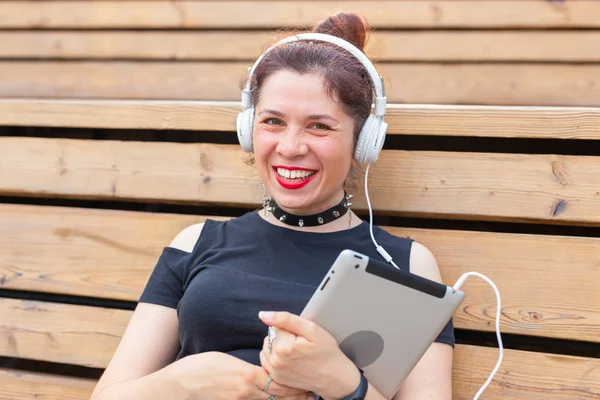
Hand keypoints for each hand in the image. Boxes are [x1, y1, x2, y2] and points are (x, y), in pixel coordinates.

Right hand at [163, 351, 310, 399]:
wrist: (178, 386)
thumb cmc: (199, 368)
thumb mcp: (225, 359)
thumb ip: (246, 366)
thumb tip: (258, 369)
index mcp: (247, 376)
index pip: (278, 381)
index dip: (294, 384)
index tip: (306, 384)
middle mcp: (246, 393)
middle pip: (278, 397)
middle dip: (295, 397)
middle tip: (310, 396)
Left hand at [258, 311, 360, 398]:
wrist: (334, 377)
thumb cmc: (326, 351)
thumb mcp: (312, 329)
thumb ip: (286, 319)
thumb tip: (262, 315)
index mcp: (284, 347)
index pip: (276, 325)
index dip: (290, 328)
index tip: (302, 336)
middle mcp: (275, 361)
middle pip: (271, 335)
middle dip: (284, 336)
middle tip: (301, 344)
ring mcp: (275, 371)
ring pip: (267, 346)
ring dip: (278, 345)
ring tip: (295, 351)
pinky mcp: (276, 378)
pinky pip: (266, 358)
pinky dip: (275, 356)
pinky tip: (289, 358)